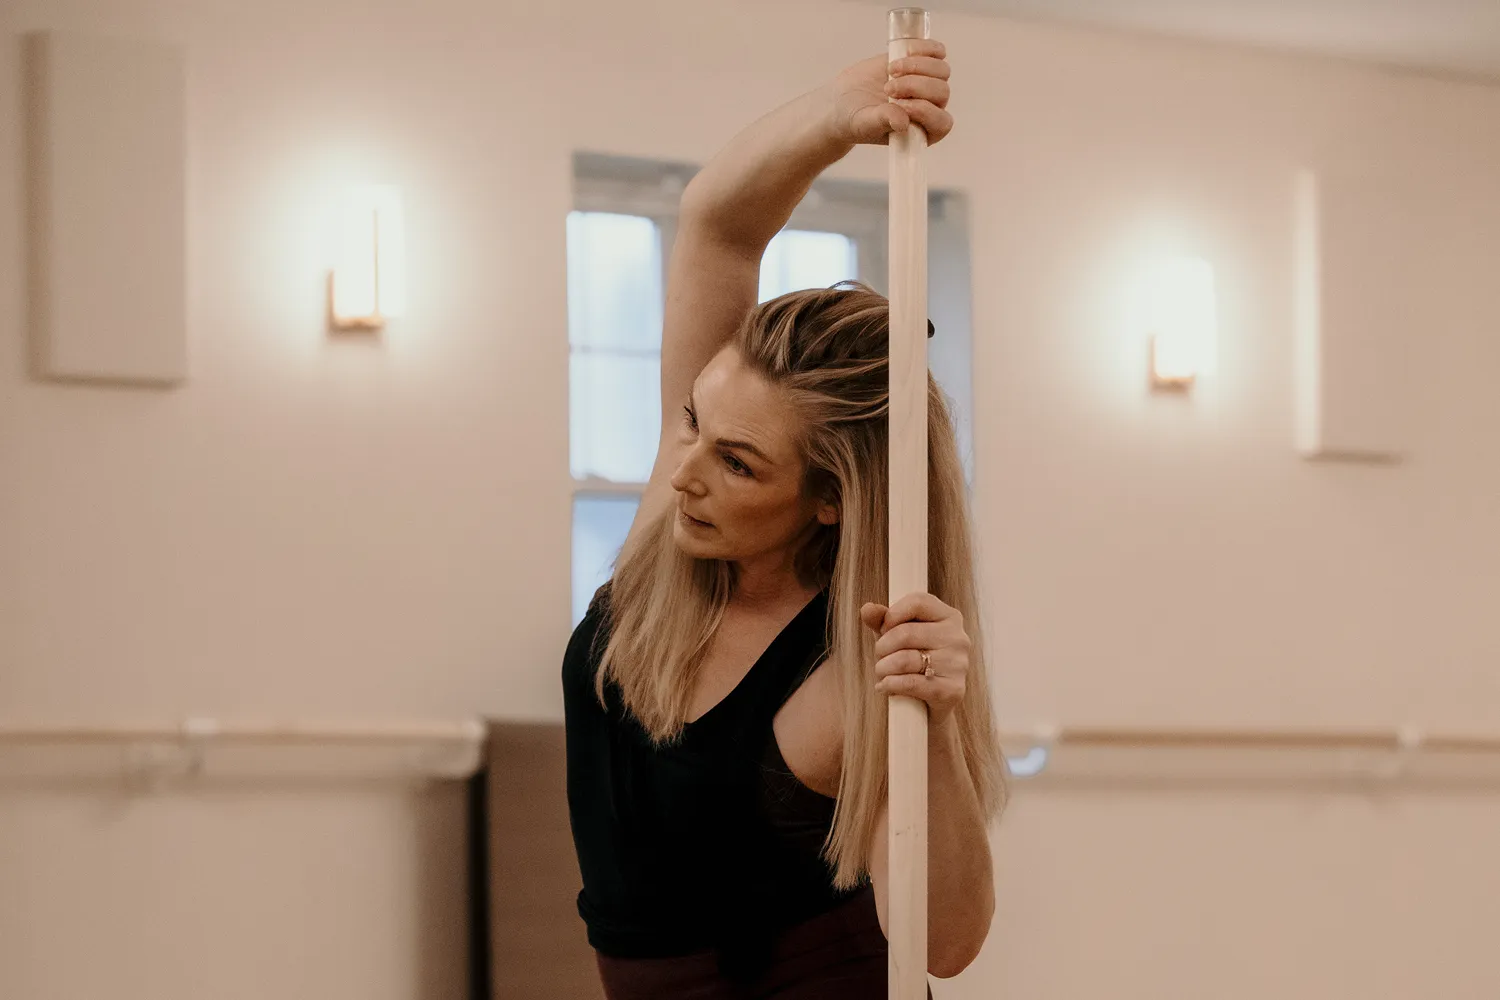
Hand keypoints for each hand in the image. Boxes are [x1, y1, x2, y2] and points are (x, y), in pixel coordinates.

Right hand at [824, 40, 952, 148]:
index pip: (942, 123)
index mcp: (923, 132)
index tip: (900, 105)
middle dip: (914, 86)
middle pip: (942, 92)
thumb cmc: (856, 120)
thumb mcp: (865, 124)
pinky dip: (923, 48)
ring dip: (917, 66)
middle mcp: (931, 108)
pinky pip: (937, 51)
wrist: (845, 101)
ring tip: (891, 70)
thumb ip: (883, 121)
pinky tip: (904, 51)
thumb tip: (902, 122)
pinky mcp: (921, 63)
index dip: (925, 111)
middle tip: (888, 89)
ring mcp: (928, 84)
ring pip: (942, 70)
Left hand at [861, 592, 969, 724]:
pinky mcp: (952, 690)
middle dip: (882, 647)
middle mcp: (958, 638)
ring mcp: (958, 664)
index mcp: (949, 617)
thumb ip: (882, 620)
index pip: (918, 602)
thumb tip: (867, 608)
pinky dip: (890, 684)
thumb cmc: (914, 662)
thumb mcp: (897, 636)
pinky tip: (884, 686)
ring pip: (905, 659)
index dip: (892, 615)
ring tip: (881, 672)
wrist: (931, 704)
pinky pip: (910, 683)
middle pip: (905, 633)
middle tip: (879, 657)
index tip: (884, 629)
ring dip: (883, 668)